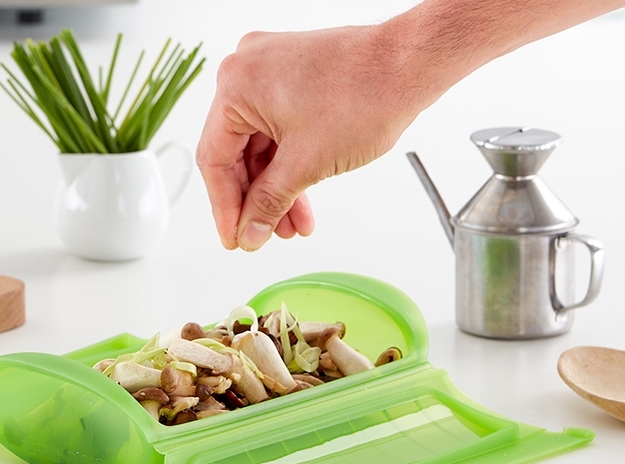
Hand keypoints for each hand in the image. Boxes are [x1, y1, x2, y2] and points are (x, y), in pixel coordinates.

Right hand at [198, 26, 436, 250]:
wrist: (413, 63)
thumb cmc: (369, 92)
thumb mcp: (307, 164)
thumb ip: (268, 202)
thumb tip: (249, 229)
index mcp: (235, 86)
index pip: (214, 160)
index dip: (224, 207)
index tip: (234, 236)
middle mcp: (245, 70)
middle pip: (237, 152)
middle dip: (256, 198)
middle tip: (263, 232)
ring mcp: (270, 69)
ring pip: (261, 142)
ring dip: (276, 184)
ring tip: (291, 220)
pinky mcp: (293, 74)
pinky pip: (278, 125)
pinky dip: (290, 159)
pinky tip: (301, 192)